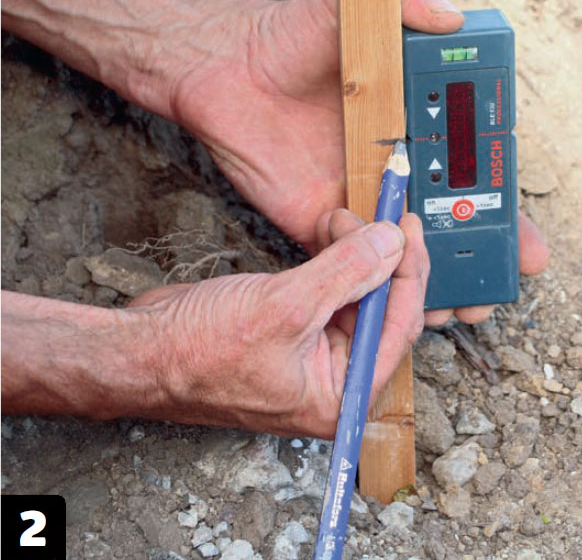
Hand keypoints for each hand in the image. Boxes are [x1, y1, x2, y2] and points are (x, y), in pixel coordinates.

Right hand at [128, 210, 427, 437]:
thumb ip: (346, 272)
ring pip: (357, 293)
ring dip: (354, 252)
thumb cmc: (199, 353)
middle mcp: (334, 377)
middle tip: (377, 215)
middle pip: (382, 308)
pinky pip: (331, 288)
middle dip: (379, 257)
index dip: (409, 272)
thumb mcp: (285, 307)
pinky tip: (329, 233)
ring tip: (338, 220)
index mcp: (342, 394)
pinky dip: (333, 258)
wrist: (142, 350)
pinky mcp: (295, 328)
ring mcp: (314, 352)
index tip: (409, 227)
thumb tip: (392, 244)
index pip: (398, 326)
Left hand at [170, 0, 548, 323]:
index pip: (471, 170)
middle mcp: (396, 165)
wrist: (224, 69)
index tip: (527, 243)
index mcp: (417, 123)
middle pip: (449, 220)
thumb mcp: (353, 6)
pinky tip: (391, 295)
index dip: (501, 207)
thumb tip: (450, 14)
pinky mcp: (322, 220)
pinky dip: (374, 281)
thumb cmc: (292, 37)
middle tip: (499, 288)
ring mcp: (360, 196)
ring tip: (459, 309)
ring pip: (406, 250)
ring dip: (433, 280)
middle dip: (478, 258)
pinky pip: (353, 261)